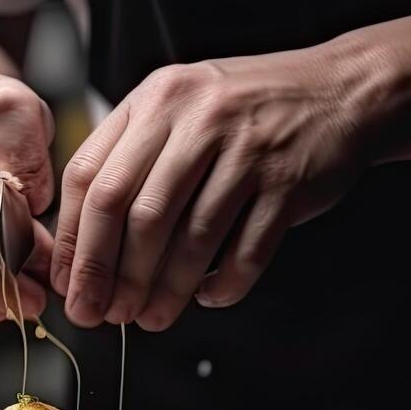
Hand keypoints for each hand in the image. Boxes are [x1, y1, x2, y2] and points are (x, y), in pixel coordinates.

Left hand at [51, 40, 401, 329]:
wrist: (341, 91)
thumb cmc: (246, 111)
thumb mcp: (180, 107)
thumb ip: (131, 156)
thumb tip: (84, 243)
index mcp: (157, 100)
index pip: (93, 177)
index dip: (74, 241)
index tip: (70, 285)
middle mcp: (198, 120)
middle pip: (135, 213)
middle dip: (110, 275)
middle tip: (101, 314)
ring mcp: (247, 151)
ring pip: (191, 238)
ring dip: (165, 290)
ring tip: (150, 319)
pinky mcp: (289, 183)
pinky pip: (247, 251)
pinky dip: (224, 284)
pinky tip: (210, 297)